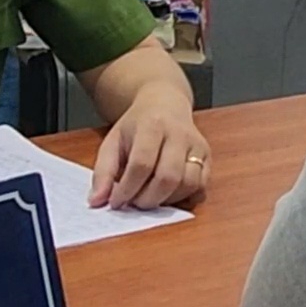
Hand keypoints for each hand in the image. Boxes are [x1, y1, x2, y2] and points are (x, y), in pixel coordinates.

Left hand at [87, 89, 209, 209]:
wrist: (165, 103)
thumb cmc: (137, 126)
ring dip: (167, 200)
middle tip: (134, 203)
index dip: (127, 189)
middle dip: (148, 199)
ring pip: (189, 184)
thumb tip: (97, 201)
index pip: (142, 164)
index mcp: (152, 125)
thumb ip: (103, 172)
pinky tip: (167, 195)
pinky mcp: (208, 156)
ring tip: (150, 198)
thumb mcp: (112, 141)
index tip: (116, 202)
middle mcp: (179, 134)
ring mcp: (197, 145)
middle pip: (168, 177)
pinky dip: (184, 198)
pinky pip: (201, 186)